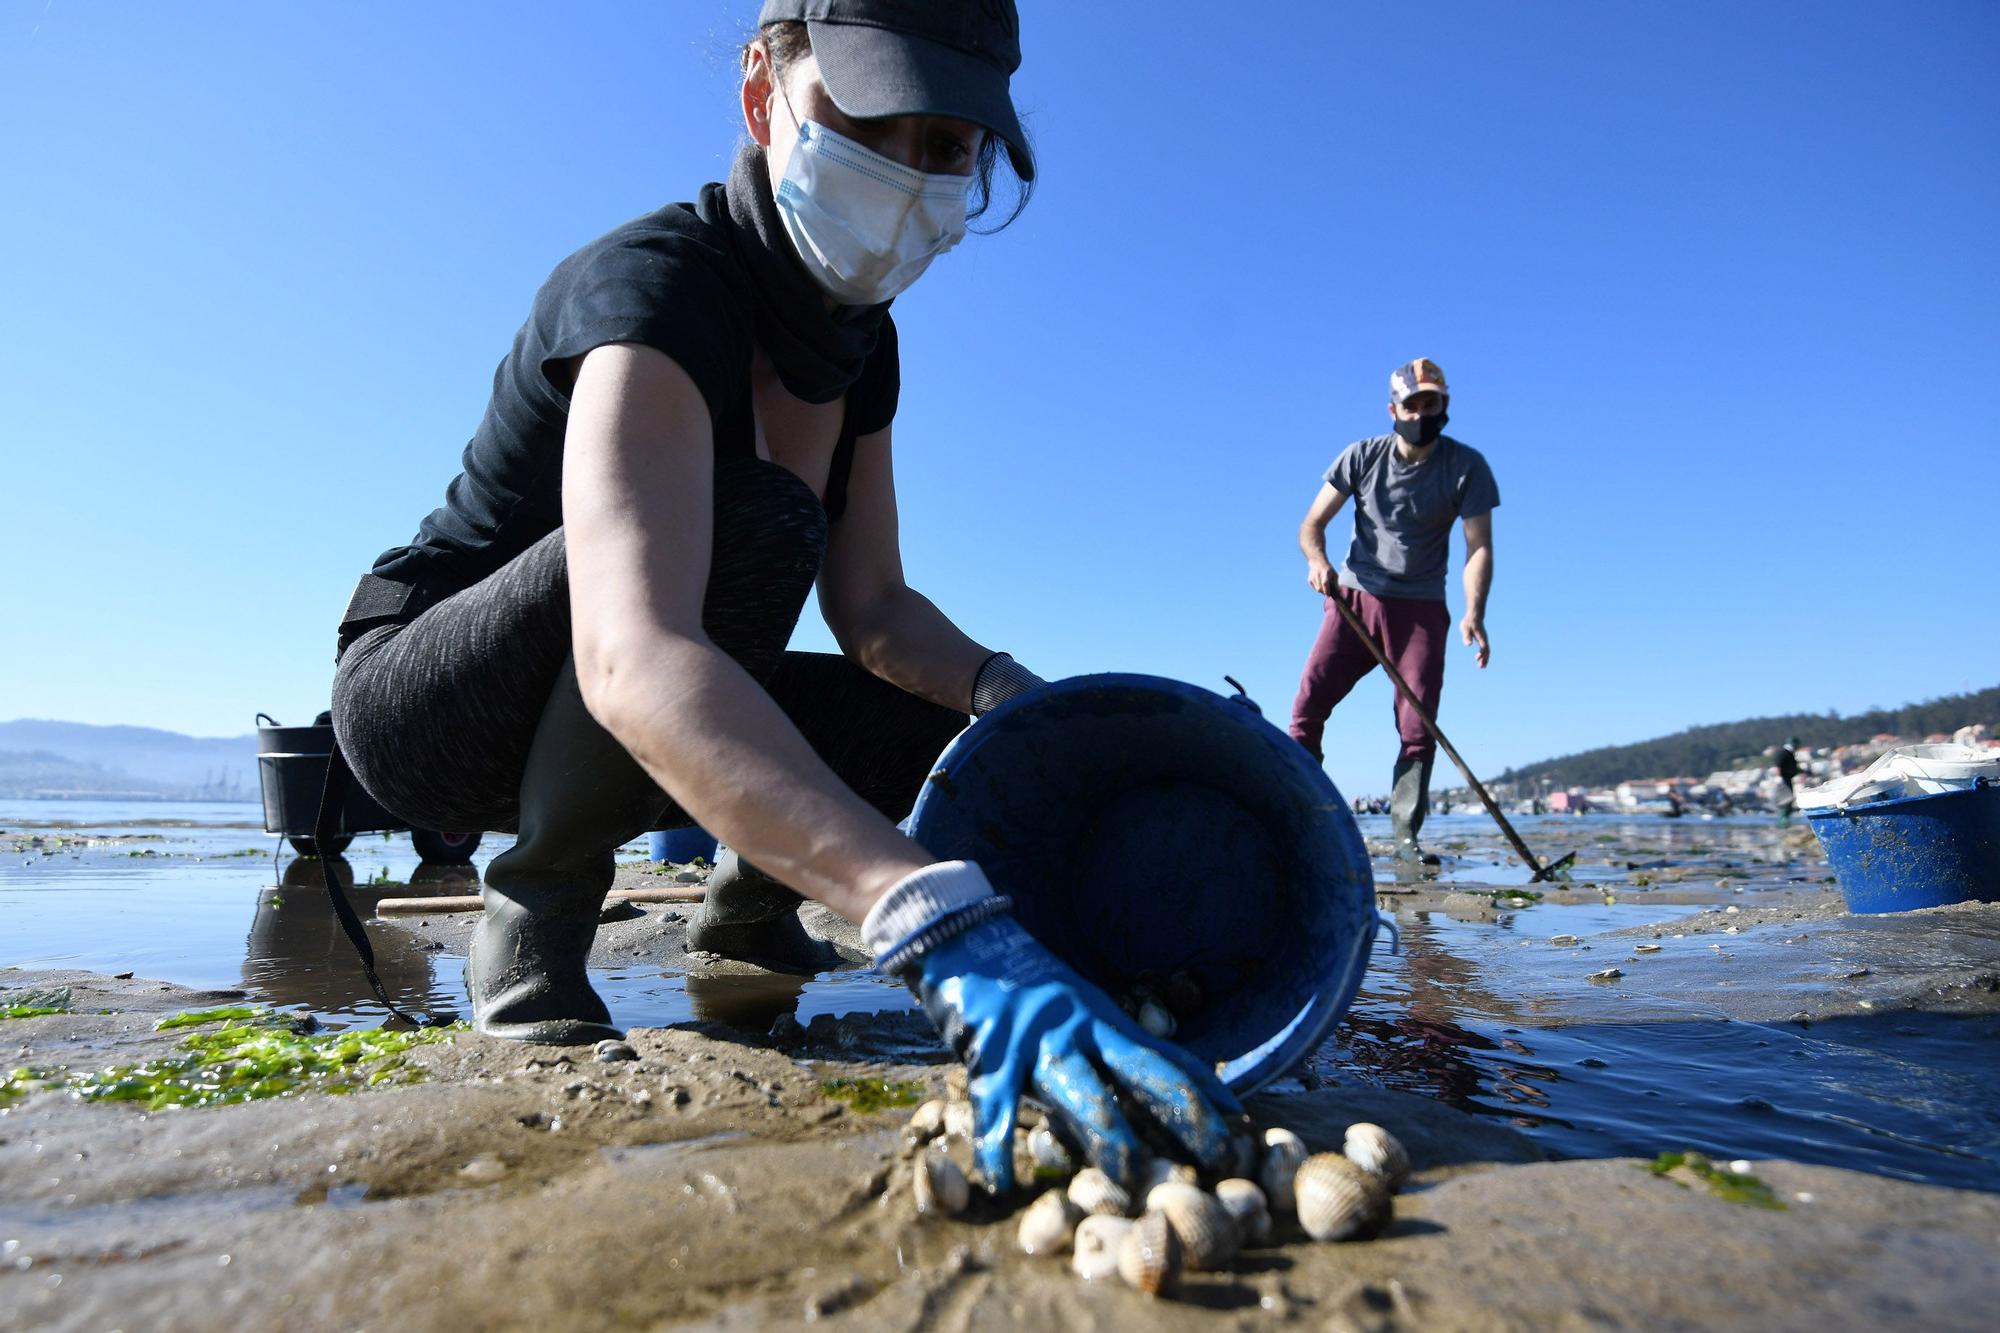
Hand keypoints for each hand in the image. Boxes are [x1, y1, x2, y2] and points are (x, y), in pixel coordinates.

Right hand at [906, 913, 1243, 1192]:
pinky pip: (996, 1106)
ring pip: (1084, 1091)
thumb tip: (1143, 1088)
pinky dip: (996, 1146)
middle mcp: (1082, 1027)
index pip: (1166, 1057)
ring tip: (1133, 1179)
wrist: (962, 934)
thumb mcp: (1074, 1009)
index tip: (1242, 1125)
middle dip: (1186, 1117)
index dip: (1205, 1090)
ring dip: (1110, 1137)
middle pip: (1145, 1074)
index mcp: (1104, 1019)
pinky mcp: (991, 1050)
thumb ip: (1103, 1046)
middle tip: (1221, 1160)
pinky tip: (1000, 1183)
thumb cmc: (1021, 981)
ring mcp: (1038, 1039)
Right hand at [1306, 558, 1334, 595]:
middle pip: (1320, 588)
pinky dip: (1318, 588)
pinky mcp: (1309, 580)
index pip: (1325, 583)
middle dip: (1324, 592)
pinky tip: (1320, 583)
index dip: (1326, 590)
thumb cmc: (1328, 569)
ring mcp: (1312, 577)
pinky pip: (1314, 588)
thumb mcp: (1334, 574)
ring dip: (1322, 590)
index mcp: (1325, 572)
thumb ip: (1336, 583)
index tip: (1328, 595)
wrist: (1318, 562)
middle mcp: (1318, 575)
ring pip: (1317, 589)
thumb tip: (1337, 592)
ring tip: (1324, 586)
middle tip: (1328, 592)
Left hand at [1461, 614, 1489, 667]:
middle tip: (1481, 667)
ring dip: (1485, 659)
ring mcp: (1484, 640)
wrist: (1474, 616)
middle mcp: (1484, 639)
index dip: (1482, 653)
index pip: (1483, 647)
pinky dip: (1483, 655)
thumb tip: (1468, 645)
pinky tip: (1478, 659)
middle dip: (1484, 659)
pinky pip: (1484, 649)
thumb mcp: (1465, 629)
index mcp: (1481, 637)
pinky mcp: (1482, 640)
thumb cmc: (1469, 623)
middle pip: (1487, 651)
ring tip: (1481, 667)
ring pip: (1487, 651)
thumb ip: (1467, 637)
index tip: (1477, 659)